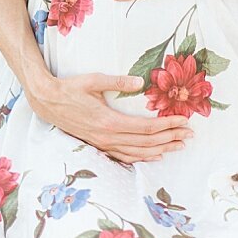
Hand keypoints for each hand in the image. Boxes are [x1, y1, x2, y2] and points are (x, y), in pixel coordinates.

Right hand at [28, 70, 191, 163]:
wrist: (48, 102)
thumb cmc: (71, 88)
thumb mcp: (94, 80)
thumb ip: (118, 82)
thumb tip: (140, 81)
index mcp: (109, 121)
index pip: (146, 127)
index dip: (167, 126)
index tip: (184, 122)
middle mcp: (109, 137)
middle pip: (146, 142)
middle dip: (170, 138)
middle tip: (189, 135)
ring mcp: (104, 144)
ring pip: (138, 153)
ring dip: (160, 150)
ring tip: (178, 146)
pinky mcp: (99, 145)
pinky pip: (125, 156)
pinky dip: (142, 157)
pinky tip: (154, 154)